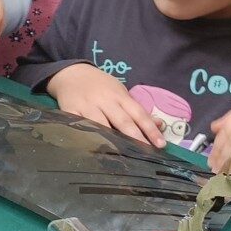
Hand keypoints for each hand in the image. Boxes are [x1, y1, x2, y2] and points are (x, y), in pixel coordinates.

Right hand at [48, 64, 164, 147]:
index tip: (161, 144)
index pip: (138, 114)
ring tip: (122, 157)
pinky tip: (92, 150)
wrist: (71, 73)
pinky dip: (85, 137)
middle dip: (135, 138)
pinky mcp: (70, 111)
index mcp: (120, 96)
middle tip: (146, 154)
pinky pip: (78, 125)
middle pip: (122, 121)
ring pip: (101, 125)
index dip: (150, 129)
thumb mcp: (120, 93)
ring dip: (112, 141)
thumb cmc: (100, 86)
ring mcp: (86, 106)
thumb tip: (159, 124)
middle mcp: (105, 101)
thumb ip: (137, 110)